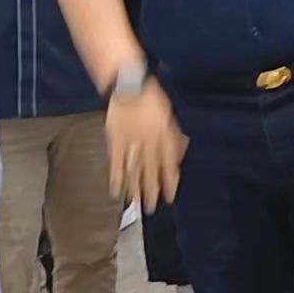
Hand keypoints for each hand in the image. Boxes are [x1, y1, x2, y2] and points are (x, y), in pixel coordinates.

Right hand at [105, 79, 185, 211]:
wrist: (128, 85)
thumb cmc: (151, 98)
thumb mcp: (168, 115)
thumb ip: (172, 135)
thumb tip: (178, 154)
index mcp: (163, 133)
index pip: (168, 162)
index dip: (169, 180)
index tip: (171, 195)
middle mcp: (148, 140)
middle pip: (150, 169)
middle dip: (152, 189)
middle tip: (153, 207)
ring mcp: (130, 141)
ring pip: (133, 168)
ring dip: (135, 188)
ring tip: (137, 204)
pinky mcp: (114, 140)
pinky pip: (115, 162)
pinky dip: (115, 177)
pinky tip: (116, 190)